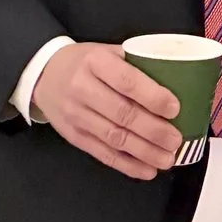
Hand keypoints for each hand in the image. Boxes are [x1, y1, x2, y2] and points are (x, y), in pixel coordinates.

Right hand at [33, 42, 183, 179]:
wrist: (43, 74)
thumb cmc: (85, 62)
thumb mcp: (106, 51)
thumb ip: (136, 63)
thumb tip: (178, 80)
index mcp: (95, 62)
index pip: (126, 81)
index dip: (152, 96)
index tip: (175, 108)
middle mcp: (82, 88)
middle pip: (122, 114)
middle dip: (153, 130)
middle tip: (176, 140)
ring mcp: (76, 115)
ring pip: (114, 137)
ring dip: (144, 152)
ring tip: (168, 159)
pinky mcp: (74, 136)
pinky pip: (102, 154)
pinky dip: (127, 165)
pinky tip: (147, 170)